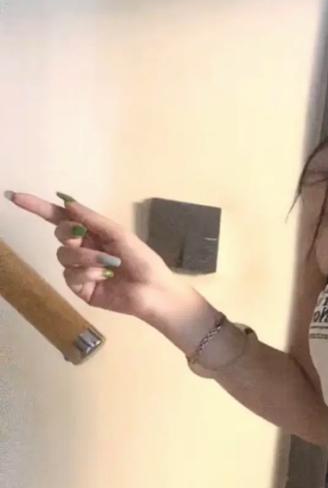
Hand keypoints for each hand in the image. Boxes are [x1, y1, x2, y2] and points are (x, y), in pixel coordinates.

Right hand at [4, 189, 183, 322]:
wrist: (154, 291)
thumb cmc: (142, 260)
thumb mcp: (118, 233)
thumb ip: (91, 219)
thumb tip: (66, 201)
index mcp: (91, 232)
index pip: (59, 217)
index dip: (37, 207)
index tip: (15, 196)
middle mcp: (82, 249)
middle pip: (59, 234)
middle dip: (70, 233)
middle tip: (84, 236)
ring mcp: (79, 270)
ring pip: (63, 256)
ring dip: (85, 256)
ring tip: (108, 263)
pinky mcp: (80, 289)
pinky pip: (71, 276)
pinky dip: (87, 273)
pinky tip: (104, 276)